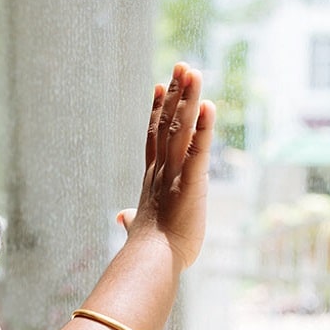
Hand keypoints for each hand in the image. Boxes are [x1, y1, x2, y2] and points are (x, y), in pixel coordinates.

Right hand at [119, 62, 215, 269]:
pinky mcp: (191, 184)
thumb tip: (121, 217)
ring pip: (181, 129)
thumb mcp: (139, 229)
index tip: (159, 86)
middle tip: (181, 65)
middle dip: (175, 93)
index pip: (154, 137)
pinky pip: (199, 150)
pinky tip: (209, 105)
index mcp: (152, 179)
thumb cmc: (149, 251)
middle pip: (167, 124)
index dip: (157, 110)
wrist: (151, 263)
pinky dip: (204, 127)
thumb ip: (130, 219)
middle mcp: (161, 171)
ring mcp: (174, 175)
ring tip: (192, 71)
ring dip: (188, 98)